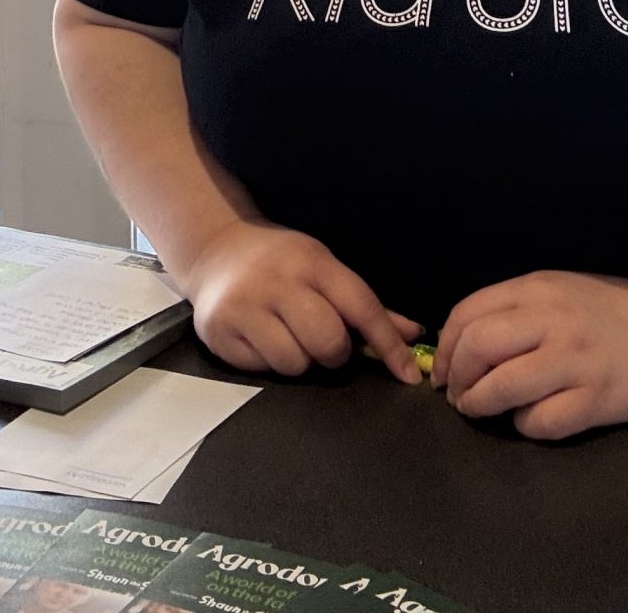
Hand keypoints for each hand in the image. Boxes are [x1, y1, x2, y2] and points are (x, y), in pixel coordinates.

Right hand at [179, 219, 419, 381]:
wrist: (215, 251)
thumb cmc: (281, 264)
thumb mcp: (323, 269)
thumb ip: (364, 306)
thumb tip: (413, 335)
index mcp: (311, 261)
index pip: (361, 306)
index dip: (388, 343)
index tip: (408, 375)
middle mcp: (277, 280)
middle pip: (328, 341)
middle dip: (334, 353)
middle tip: (323, 342)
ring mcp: (244, 306)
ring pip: (295, 363)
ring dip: (300, 360)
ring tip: (288, 337)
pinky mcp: (219, 332)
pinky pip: (263, 369)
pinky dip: (270, 362)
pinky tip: (261, 339)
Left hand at [434, 271, 627, 440]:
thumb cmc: (608, 313)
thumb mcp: (558, 292)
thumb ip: (514, 309)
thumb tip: (459, 343)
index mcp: (538, 289)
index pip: (467, 313)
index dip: (444, 347)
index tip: (442, 370)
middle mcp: (555, 320)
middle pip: (478, 347)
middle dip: (455, 377)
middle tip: (458, 395)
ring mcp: (577, 360)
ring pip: (502, 387)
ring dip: (478, 404)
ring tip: (480, 409)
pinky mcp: (598, 398)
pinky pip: (541, 422)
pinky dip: (524, 425)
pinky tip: (530, 418)